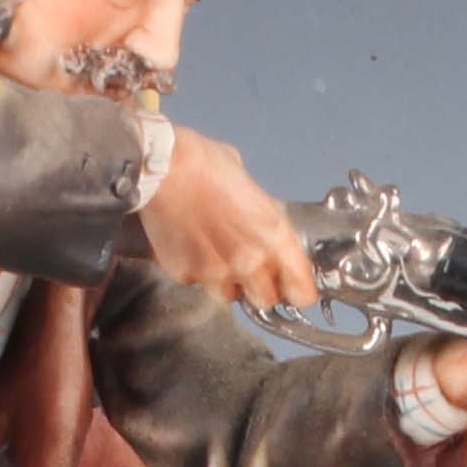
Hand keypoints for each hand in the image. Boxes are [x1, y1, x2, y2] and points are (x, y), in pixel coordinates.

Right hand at [140, 128, 319, 311]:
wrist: (163, 168)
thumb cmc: (207, 165)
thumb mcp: (251, 187)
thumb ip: (262, 218)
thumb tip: (263, 228)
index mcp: (275, 236)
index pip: (302, 292)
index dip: (298, 291)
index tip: (293, 287)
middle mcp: (251, 261)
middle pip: (266, 301)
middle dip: (261, 289)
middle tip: (252, 271)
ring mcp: (217, 272)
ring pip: (231, 297)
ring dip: (229, 283)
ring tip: (216, 255)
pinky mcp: (187, 275)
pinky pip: (198, 284)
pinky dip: (197, 271)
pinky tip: (190, 246)